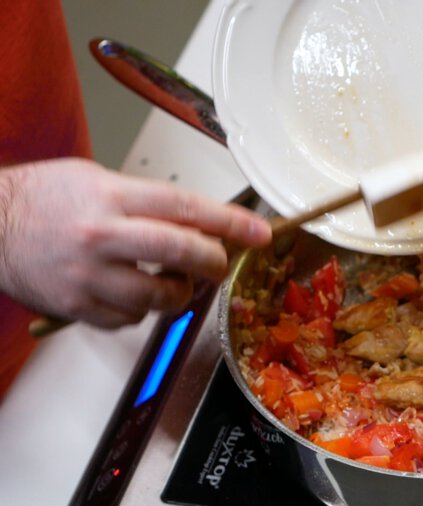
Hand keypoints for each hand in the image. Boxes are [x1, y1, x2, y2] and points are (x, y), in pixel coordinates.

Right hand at [0, 158, 271, 327]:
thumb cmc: (44, 199)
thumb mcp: (97, 180)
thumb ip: (147, 201)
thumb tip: (202, 222)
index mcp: (110, 196)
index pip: (185, 207)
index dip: (230, 222)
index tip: (259, 232)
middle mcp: (100, 235)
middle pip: (179, 251)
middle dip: (213, 261)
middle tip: (220, 263)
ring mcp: (87, 275)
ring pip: (159, 295)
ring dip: (180, 293)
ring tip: (176, 281)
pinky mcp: (76, 306)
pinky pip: (129, 318)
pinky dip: (142, 309)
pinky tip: (133, 292)